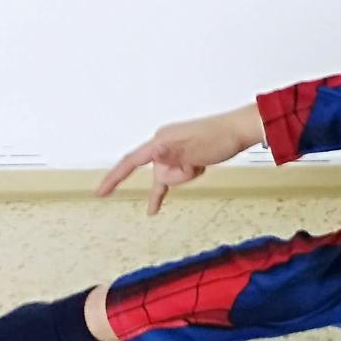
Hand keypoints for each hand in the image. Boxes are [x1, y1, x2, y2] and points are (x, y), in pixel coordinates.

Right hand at [96, 103, 264, 213]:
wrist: (240, 130)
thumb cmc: (220, 138)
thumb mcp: (196, 150)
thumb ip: (173, 155)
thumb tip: (154, 152)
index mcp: (161, 140)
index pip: (131, 161)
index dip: (114, 178)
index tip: (100, 193)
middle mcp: (163, 144)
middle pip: (157, 174)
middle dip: (177, 177)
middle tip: (197, 163)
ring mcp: (173, 150)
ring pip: (169, 177)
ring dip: (186, 176)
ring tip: (202, 161)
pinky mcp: (183, 156)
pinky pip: (170, 178)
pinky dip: (164, 191)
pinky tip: (152, 210)